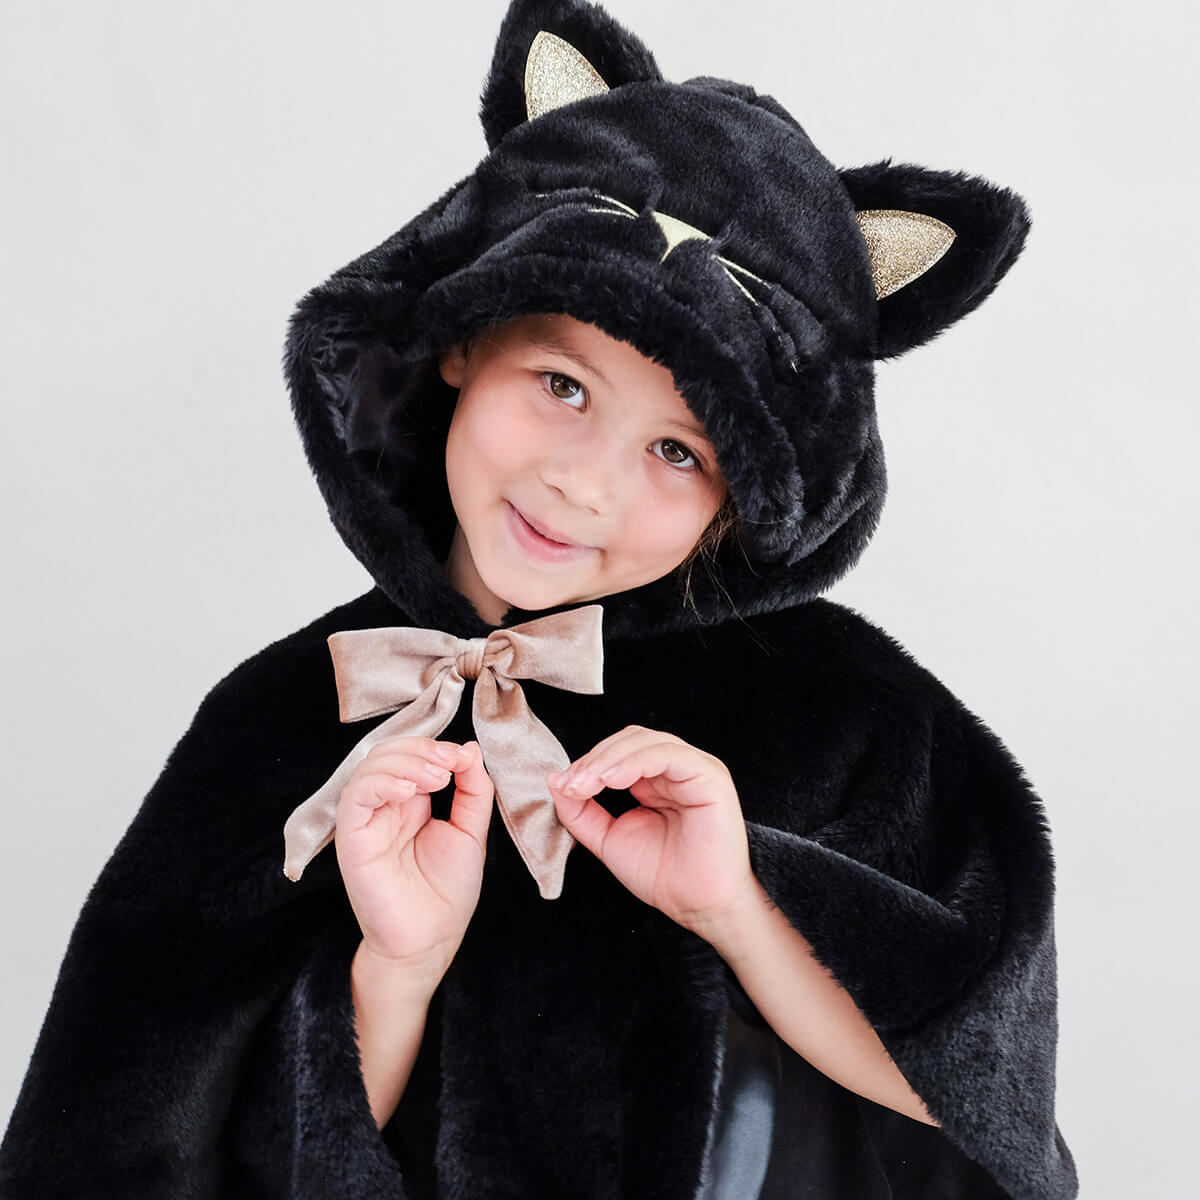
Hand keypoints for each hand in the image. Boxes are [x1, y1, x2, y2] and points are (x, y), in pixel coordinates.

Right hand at [335, 737, 492, 984]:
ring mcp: (367, 821)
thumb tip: (470, 748)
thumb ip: (473, 790)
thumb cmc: (447, 892)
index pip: (412, 755)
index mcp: (412, 803)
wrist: (430, 940)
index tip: (462, 757)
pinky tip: (410, 790)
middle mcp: (386, 807)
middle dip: (421, 748)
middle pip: (388, 753)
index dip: (435, 746)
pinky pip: (355, 797)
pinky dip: (382, 783)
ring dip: (405, 761)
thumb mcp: (470, 831)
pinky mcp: (351, 838)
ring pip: (369, 767)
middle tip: (449, 762)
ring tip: (437, 778)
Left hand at [547, 726, 755, 935]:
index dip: (588, 762)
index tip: (563, 787)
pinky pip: (670, 755)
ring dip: (609, 758)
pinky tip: (612, 779)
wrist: (698, 906)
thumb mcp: (608, 838)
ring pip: (647, 741)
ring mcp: (695, 769)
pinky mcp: (710, 776)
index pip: (618, 751)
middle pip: (630, 740)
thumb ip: (581, 811)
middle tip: (572, 785)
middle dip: (595, 758)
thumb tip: (555, 780)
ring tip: (587, 784)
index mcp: (656, 779)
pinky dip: (635, 762)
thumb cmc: (663, 875)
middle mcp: (676, 769)